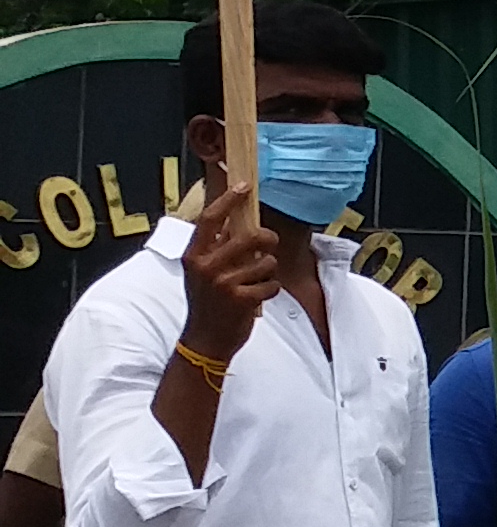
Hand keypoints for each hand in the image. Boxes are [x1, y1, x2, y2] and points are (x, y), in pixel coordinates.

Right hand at [178, 203, 279, 364]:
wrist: (204, 340)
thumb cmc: (208, 302)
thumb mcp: (201, 272)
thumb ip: (216, 247)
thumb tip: (235, 219)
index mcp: (194, 255)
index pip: (211, 219)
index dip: (229, 200)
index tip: (244, 186)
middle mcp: (205, 266)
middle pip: (252, 236)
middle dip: (268, 240)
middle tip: (267, 247)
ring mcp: (223, 283)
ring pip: (267, 262)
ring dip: (268, 272)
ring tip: (253, 283)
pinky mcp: (241, 299)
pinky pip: (272, 284)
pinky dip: (270, 291)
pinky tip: (255, 299)